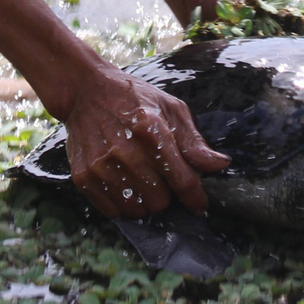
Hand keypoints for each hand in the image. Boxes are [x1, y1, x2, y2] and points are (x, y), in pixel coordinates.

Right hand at [64, 62, 229, 218]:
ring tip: (141, 179)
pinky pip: (113, 212)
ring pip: (137, 210)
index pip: (182, 180)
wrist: (86, 92)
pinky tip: (123, 183)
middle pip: (160, 200)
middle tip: (160, 177)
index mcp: (151, 130)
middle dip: (166, 194)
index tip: (200, 205)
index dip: (195, 198)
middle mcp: (125, 150)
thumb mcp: (170, 109)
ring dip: (145, 201)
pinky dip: (122, 204)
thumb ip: (194, 142)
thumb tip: (221, 165)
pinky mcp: (83, 177)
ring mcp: (101, 165)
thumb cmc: (134, 99)